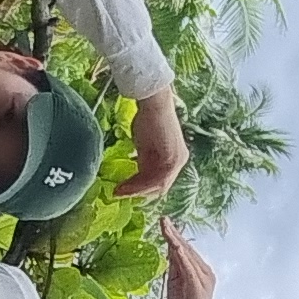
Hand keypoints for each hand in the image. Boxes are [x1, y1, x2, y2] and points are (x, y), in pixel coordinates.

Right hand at [115, 86, 188, 201]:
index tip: (125, 189)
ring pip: (156, 185)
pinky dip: (137, 185)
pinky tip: (124, 186)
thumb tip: (136, 170)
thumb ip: (145, 158)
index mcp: (177, 157)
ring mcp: (177, 162)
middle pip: (160, 186)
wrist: (154, 104)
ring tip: (118, 191)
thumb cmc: (148, 117)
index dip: (142, 187)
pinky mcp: (171, 161)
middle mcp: (180, 161)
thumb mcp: (146, 143)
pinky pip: (153, 180)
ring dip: (135, 190)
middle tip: (120, 193)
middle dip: (139, 192)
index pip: (160, 180)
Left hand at [148, 220, 215, 298]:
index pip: (186, 249)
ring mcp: (204, 281)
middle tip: (163, 219)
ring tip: (166, 226)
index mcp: (202, 271)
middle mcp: (206, 273)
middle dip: (175, 234)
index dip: (175, 235)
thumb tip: (170, 246)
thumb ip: (175, 265)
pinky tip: (174, 245)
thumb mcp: (175, 282)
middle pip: (188, 249)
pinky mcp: (198, 289)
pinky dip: (181, 256)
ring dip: (176, 240)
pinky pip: (188, 268)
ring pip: (187, 256)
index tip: (164, 222)